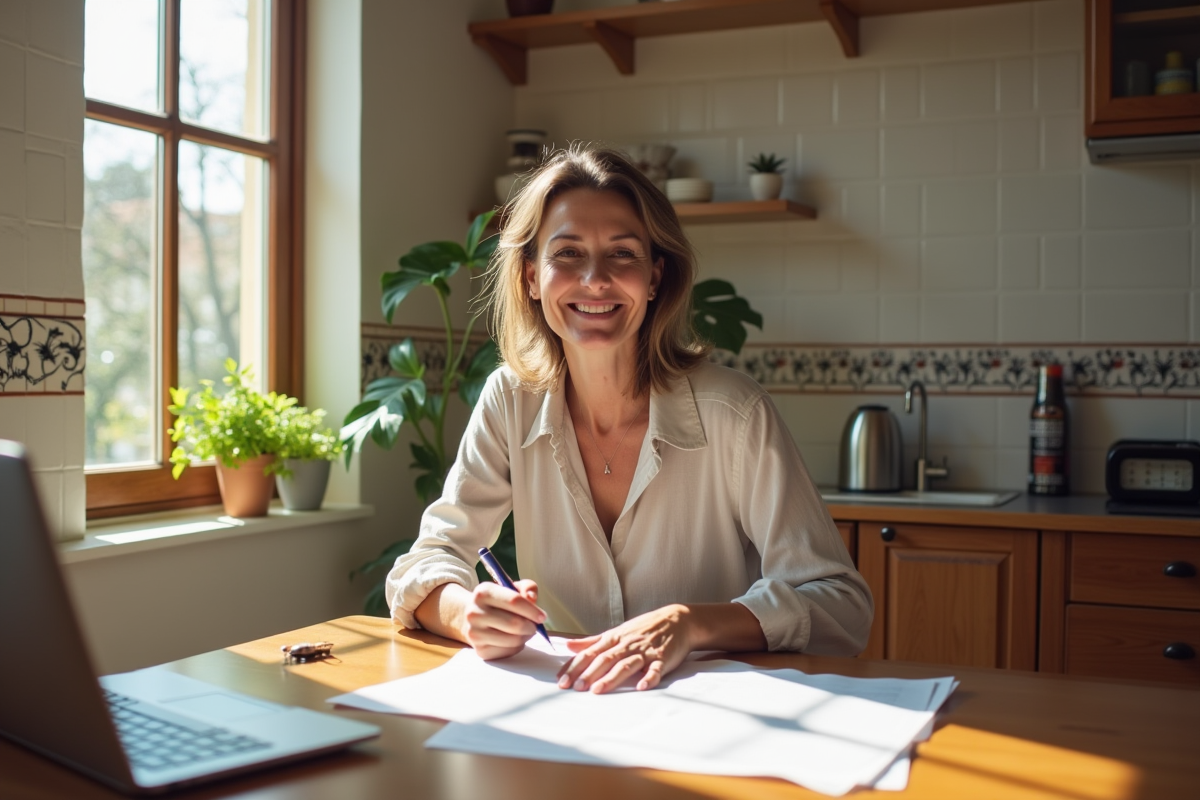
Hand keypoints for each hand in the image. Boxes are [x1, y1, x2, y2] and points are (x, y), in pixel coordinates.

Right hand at [462, 579, 545, 660]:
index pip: (514, 601)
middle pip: (514, 623)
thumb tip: (532, 597)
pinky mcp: (480, 650)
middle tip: (534, 626)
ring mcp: (475, 633)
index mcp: (483, 592)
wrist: (473, 618)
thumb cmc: (498, 602)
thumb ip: (527, 587)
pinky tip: (513, 639)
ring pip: (513, 640)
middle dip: (531, 626)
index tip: (542, 616)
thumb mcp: (512, 588)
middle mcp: (475, 612)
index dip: (532, 610)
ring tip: (524, 631)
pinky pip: (508, 652)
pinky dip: (517, 647)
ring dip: (525, 637)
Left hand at [556, 604, 692, 693]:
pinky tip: (641, 687)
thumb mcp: (617, 631)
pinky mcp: (662, 658)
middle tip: (574, 688)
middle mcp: (627, 645)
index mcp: (614, 639)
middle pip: (604, 659)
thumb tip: (568, 646)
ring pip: (625, 665)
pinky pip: (655, 669)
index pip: (590, 653)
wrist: (678, 619)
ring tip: (597, 690)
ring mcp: (645, 652)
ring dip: (611, 677)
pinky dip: (649, 678)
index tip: (561, 680)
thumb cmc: (644, 628)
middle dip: (588, 674)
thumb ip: (592, 641)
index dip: (575, 666)